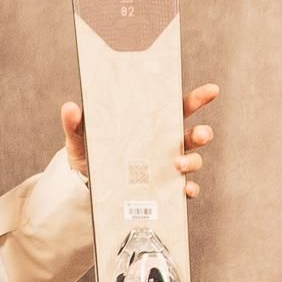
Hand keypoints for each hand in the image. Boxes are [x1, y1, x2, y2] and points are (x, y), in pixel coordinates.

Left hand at [59, 84, 218, 193]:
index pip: (178, 108)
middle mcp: (165, 144)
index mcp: (151, 124)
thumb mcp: (80, 137)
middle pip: (193, 134)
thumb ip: (75, 123)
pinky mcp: (164, 188)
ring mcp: (168, 166)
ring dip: (192, 161)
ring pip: (193, 161)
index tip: (212, 90)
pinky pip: (183, 189)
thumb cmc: (89, 152)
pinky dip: (188, 189)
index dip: (197, 98)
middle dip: (203, 133)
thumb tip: (70, 108)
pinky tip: (184, 190)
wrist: (83, 184)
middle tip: (200, 134)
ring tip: (178, 164)